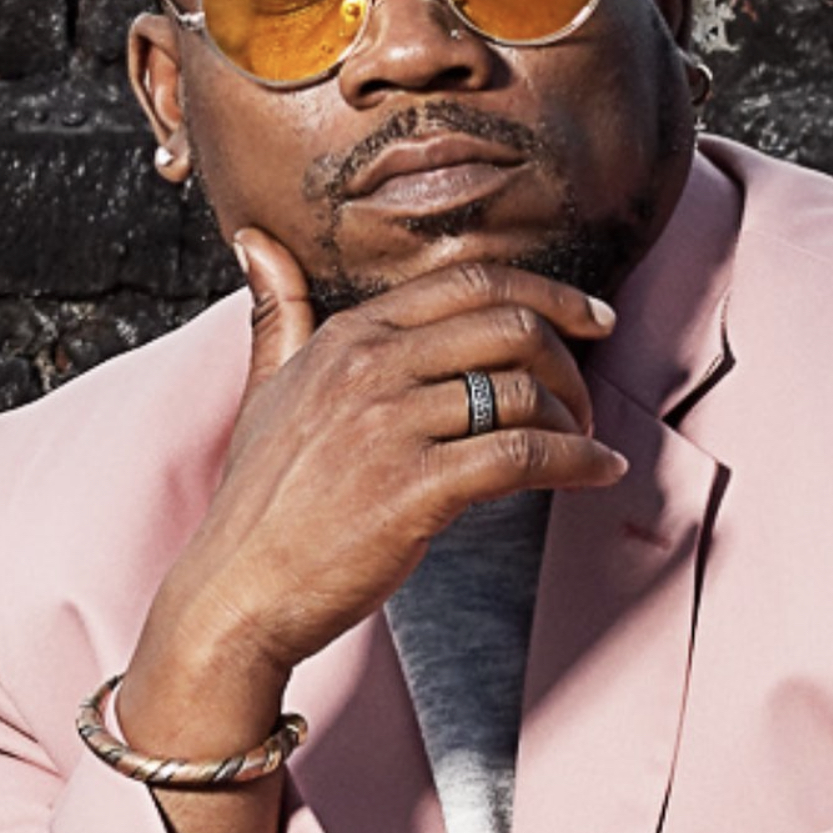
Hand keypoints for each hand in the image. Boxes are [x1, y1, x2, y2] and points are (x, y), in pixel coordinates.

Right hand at [157, 226, 625, 682]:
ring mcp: (392, 424)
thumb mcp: (264, 387)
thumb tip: (255, 240)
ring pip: (521, 388)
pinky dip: (576, 462)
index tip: (590, 315)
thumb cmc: (259, 499)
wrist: (235, 592)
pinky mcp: (415, 487)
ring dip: (574, 417)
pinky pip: (522, 455)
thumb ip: (276, 312)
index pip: (471, 282)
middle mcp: (372, 363)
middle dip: (570, 355)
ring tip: (584, 443)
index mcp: (350, 333)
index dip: (547, 293)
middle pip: (510, 324)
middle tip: (588, 393)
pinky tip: (597, 473)